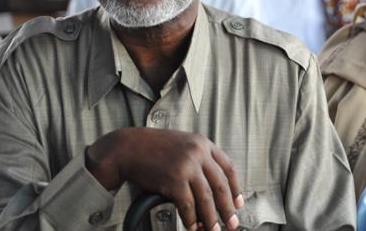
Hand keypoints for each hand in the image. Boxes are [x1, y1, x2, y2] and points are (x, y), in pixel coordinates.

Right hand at [86, 128, 243, 229]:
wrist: (127, 147)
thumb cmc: (152, 147)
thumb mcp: (182, 144)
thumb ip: (198, 157)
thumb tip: (211, 182)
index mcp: (203, 143)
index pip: (228, 168)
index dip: (236, 188)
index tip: (238, 203)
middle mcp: (198, 153)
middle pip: (220, 185)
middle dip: (228, 208)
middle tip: (232, 223)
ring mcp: (187, 166)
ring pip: (206, 199)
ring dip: (211, 219)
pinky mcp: (174, 180)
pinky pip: (188, 205)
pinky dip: (191, 220)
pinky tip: (192, 228)